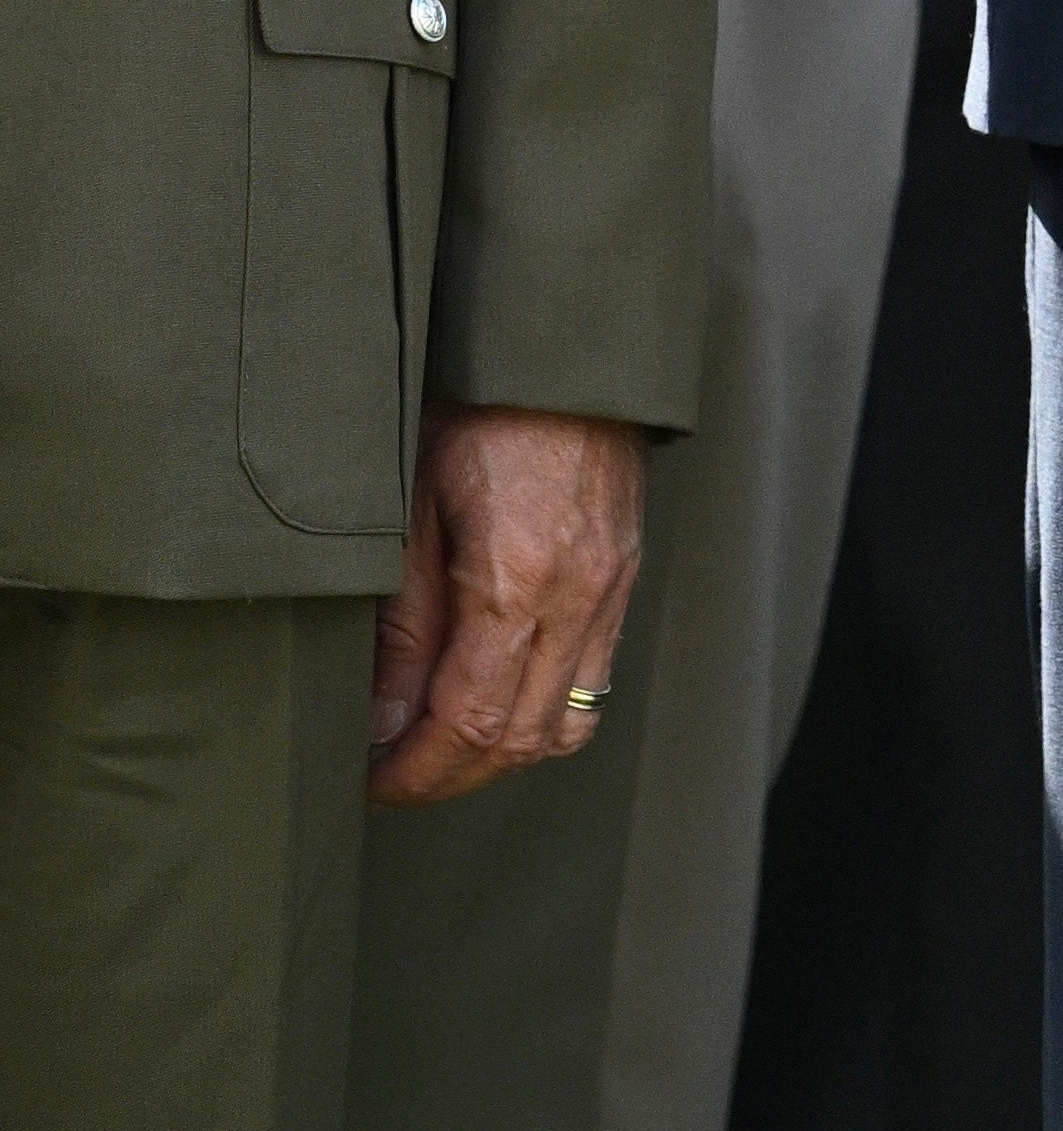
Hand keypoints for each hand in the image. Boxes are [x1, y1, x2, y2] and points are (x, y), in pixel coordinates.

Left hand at [369, 409, 643, 805]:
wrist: (561, 346)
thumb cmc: (473, 408)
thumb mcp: (407, 506)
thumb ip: (398, 622)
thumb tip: (379, 718)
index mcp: (518, 579)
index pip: (470, 721)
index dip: (416, 770)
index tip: (370, 783)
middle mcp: (579, 598)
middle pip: (521, 738)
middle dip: (450, 776)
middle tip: (390, 781)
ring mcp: (612, 591)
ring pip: (565, 723)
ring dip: (500, 754)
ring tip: (439, 749)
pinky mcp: (623, 578)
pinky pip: (591, 681)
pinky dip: (540, 713)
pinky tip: (493, 698)